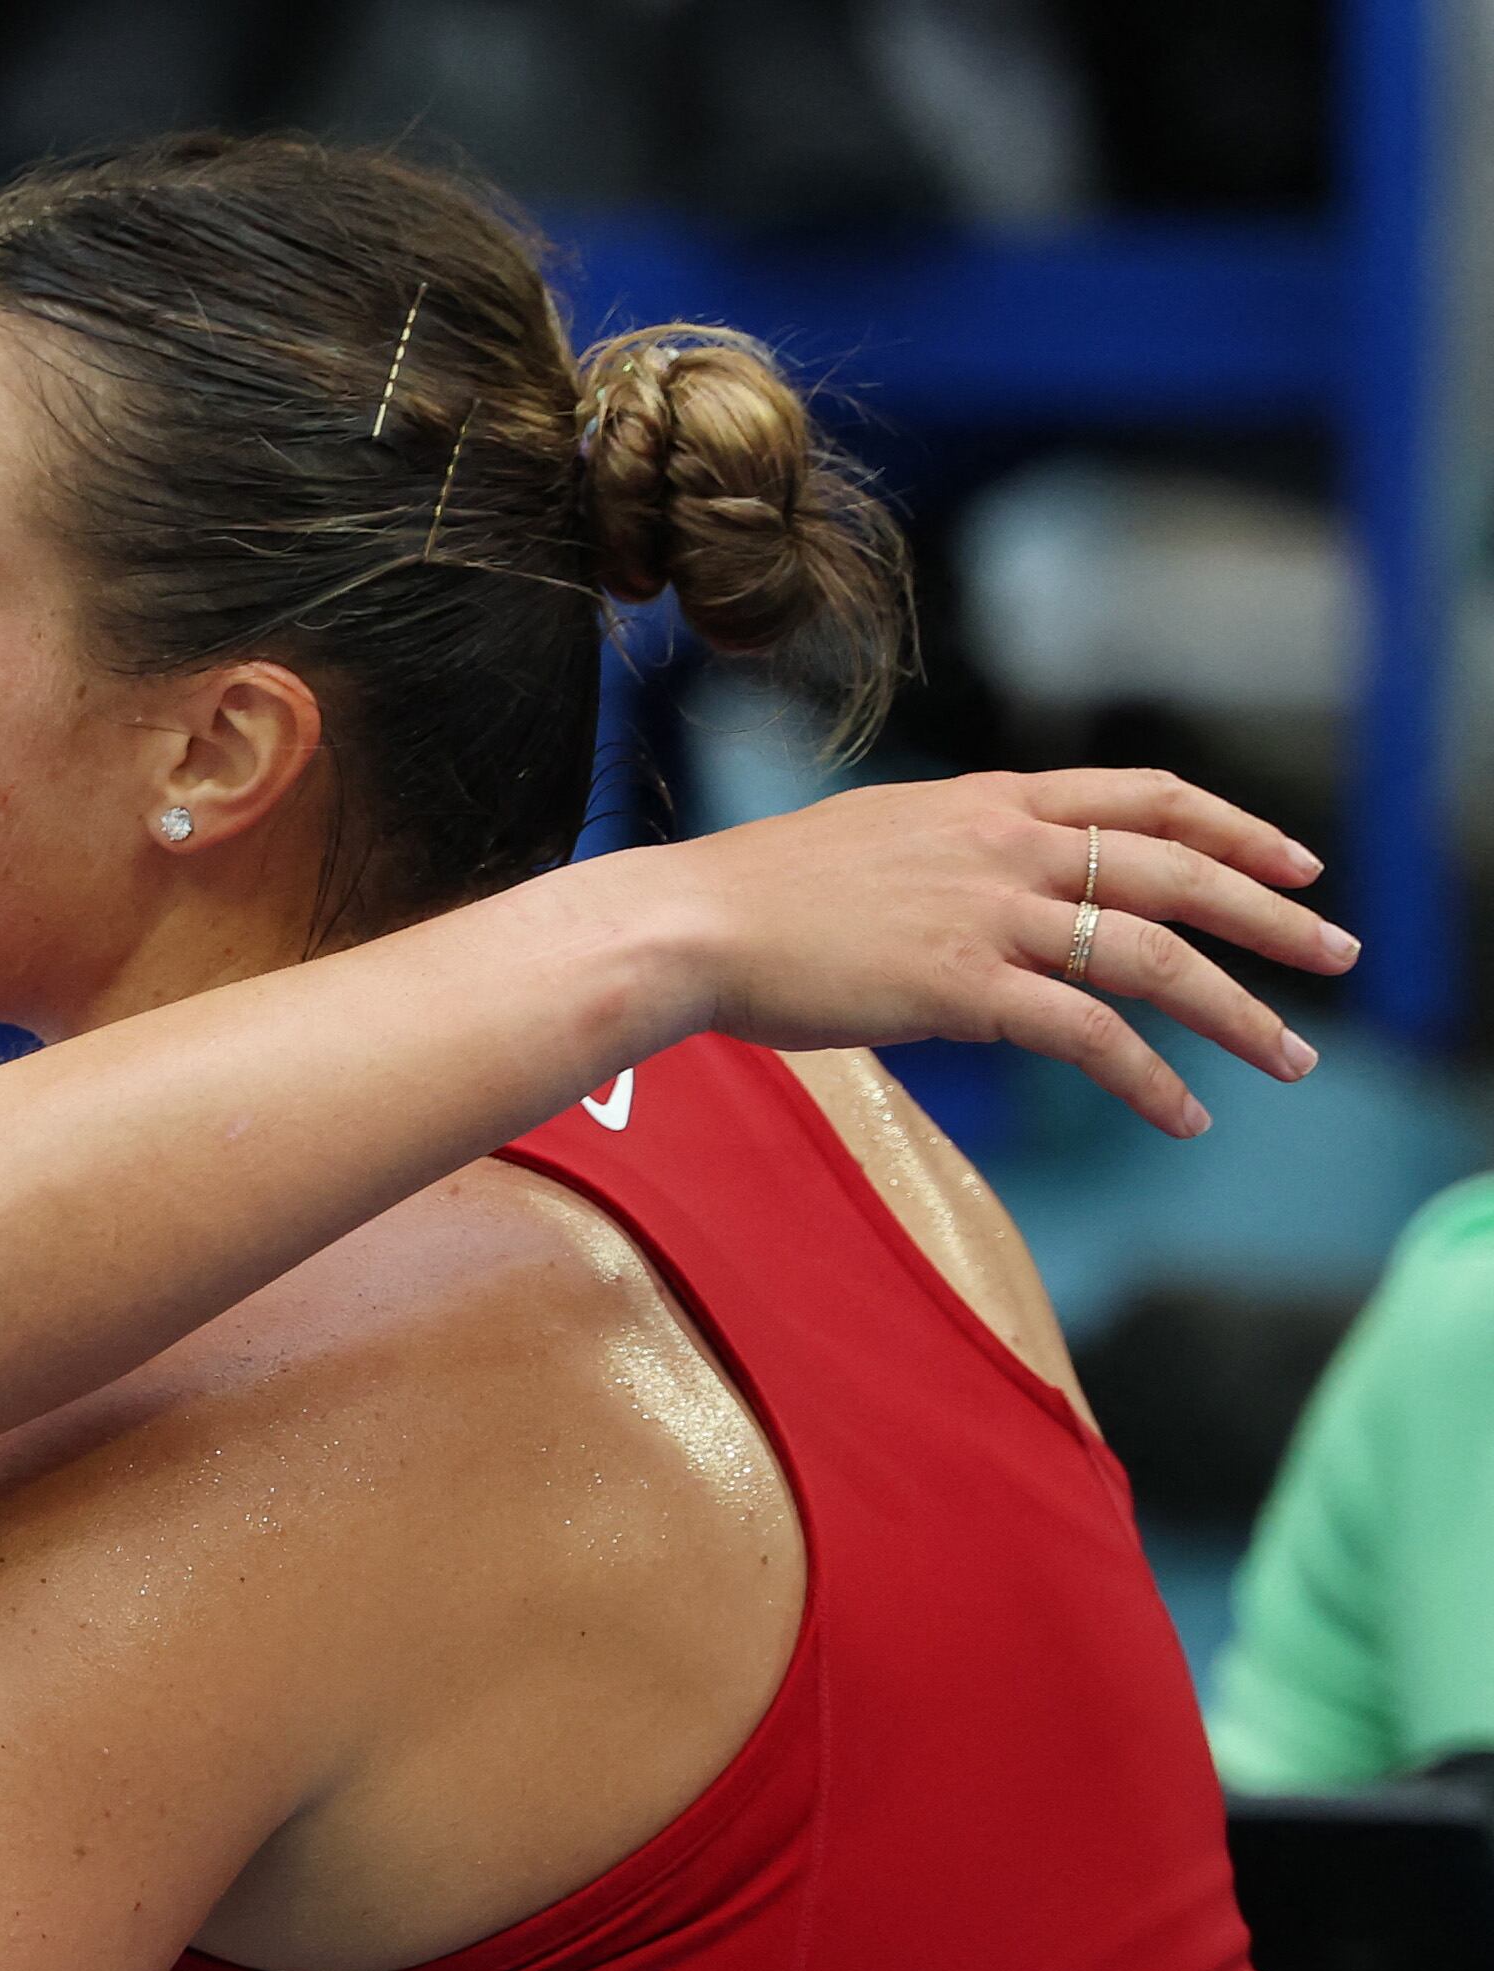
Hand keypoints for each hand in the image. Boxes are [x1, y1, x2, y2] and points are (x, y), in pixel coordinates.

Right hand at [624, 766, 1348, 1137]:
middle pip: (1179, 871)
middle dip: (1273, 917)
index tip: (1295, 859)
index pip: (1144, 797)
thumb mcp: (873, 841)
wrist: (687, 924)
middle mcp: (1007, 846)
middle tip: (1339, 955)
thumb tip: (985, 894)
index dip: (1235, 825)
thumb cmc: (755, 894)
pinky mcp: (965, 989)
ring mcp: (992, 916)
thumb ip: (950, 857)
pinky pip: (1090, 1037)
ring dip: (1238, 1013)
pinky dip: (1150, 1081)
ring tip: (1290, 1058)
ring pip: (1155, 957)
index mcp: (989, 801)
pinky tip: (1184, 1117)